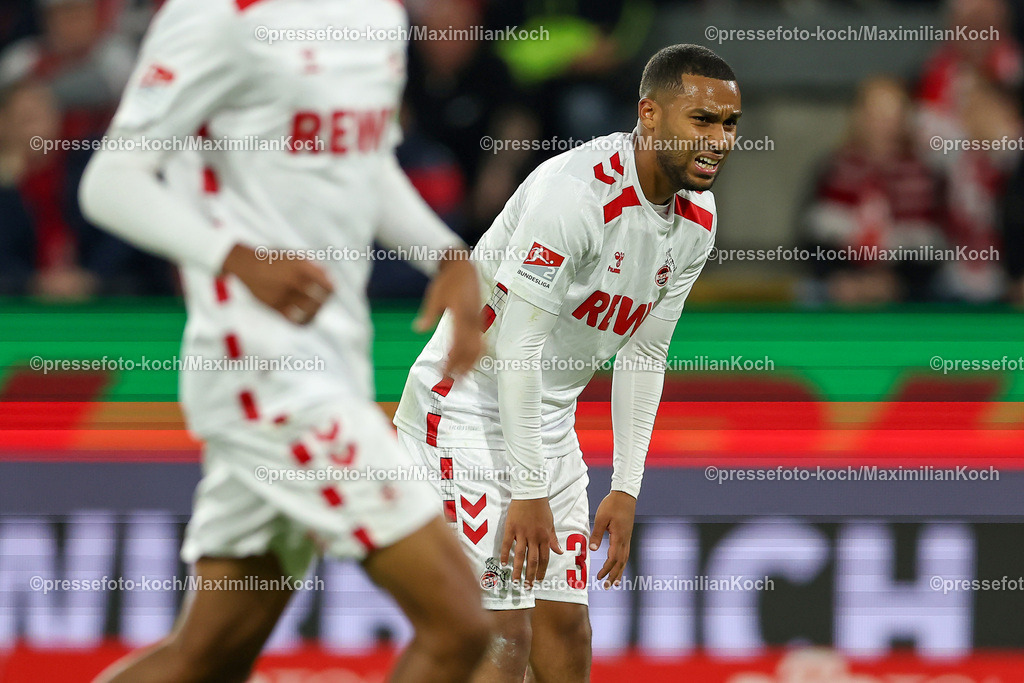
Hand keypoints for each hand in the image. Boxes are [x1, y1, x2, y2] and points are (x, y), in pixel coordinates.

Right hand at [222, 244, 332, 324]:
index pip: (327, 285)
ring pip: (310, 311)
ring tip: (314, 310)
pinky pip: (296, 319)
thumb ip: (314, 268)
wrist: (247, 266)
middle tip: (322, 301)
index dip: (331, 290)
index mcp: (302, 267)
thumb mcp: (295, 257)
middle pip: (320, 299)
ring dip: (315, 312)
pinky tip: (306, 319)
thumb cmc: (274, 261)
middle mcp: (294, 280)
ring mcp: (285, 294)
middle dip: (323, 301)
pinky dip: (304, 321)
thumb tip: (331, 280)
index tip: (330, 291)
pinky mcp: (275, 306)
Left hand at [415, 249, 482, 376]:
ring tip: (461, 376)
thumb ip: (428, 315)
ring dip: (470, 363)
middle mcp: (472, 321)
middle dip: (461, 368)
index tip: (443, 373)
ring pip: (477, 348)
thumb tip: (418, 329)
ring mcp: (476, 320)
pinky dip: (475, 353)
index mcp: (460, 316)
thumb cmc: (447, 280)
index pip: (457, 346)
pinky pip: (480, 340)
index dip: (451, 362)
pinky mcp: (478, 319)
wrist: (462, 266)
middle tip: (450, 381)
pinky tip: (469, 360)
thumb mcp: (434, 297)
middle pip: (469, 351)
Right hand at [500, 498, 562, 586]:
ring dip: (518, 569)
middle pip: (532, 560)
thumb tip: (560, 552)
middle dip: (530, 575)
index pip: (544, 558)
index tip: (539, 580)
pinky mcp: (511, 528)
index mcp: (545, 537)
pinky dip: (505, 554)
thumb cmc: (542, 508)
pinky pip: (507, 543)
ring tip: (515, 581)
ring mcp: (522, 533)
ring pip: (520, 555)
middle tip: (527, 586)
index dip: (542, 571)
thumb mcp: (551, 523)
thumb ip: (553, 539)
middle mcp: (534, 537)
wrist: (531, 493)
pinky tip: (503, 564)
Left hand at [589, 491, 635, 587]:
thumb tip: (592, 550)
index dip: (606, 569)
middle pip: (621, 563)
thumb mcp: (601, 519)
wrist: (625, 495)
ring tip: (615, 583)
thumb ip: (597, 535)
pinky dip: (622, 563)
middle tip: (607, 586)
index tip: (599, 577)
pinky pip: (625, 553)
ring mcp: (627, 538)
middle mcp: (625, 540)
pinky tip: (619, 566)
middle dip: (614, 575)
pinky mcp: (627, 536)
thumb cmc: (612, 505)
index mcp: (618, 537)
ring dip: (619, 572)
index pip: (612, 558)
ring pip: (625, 559)